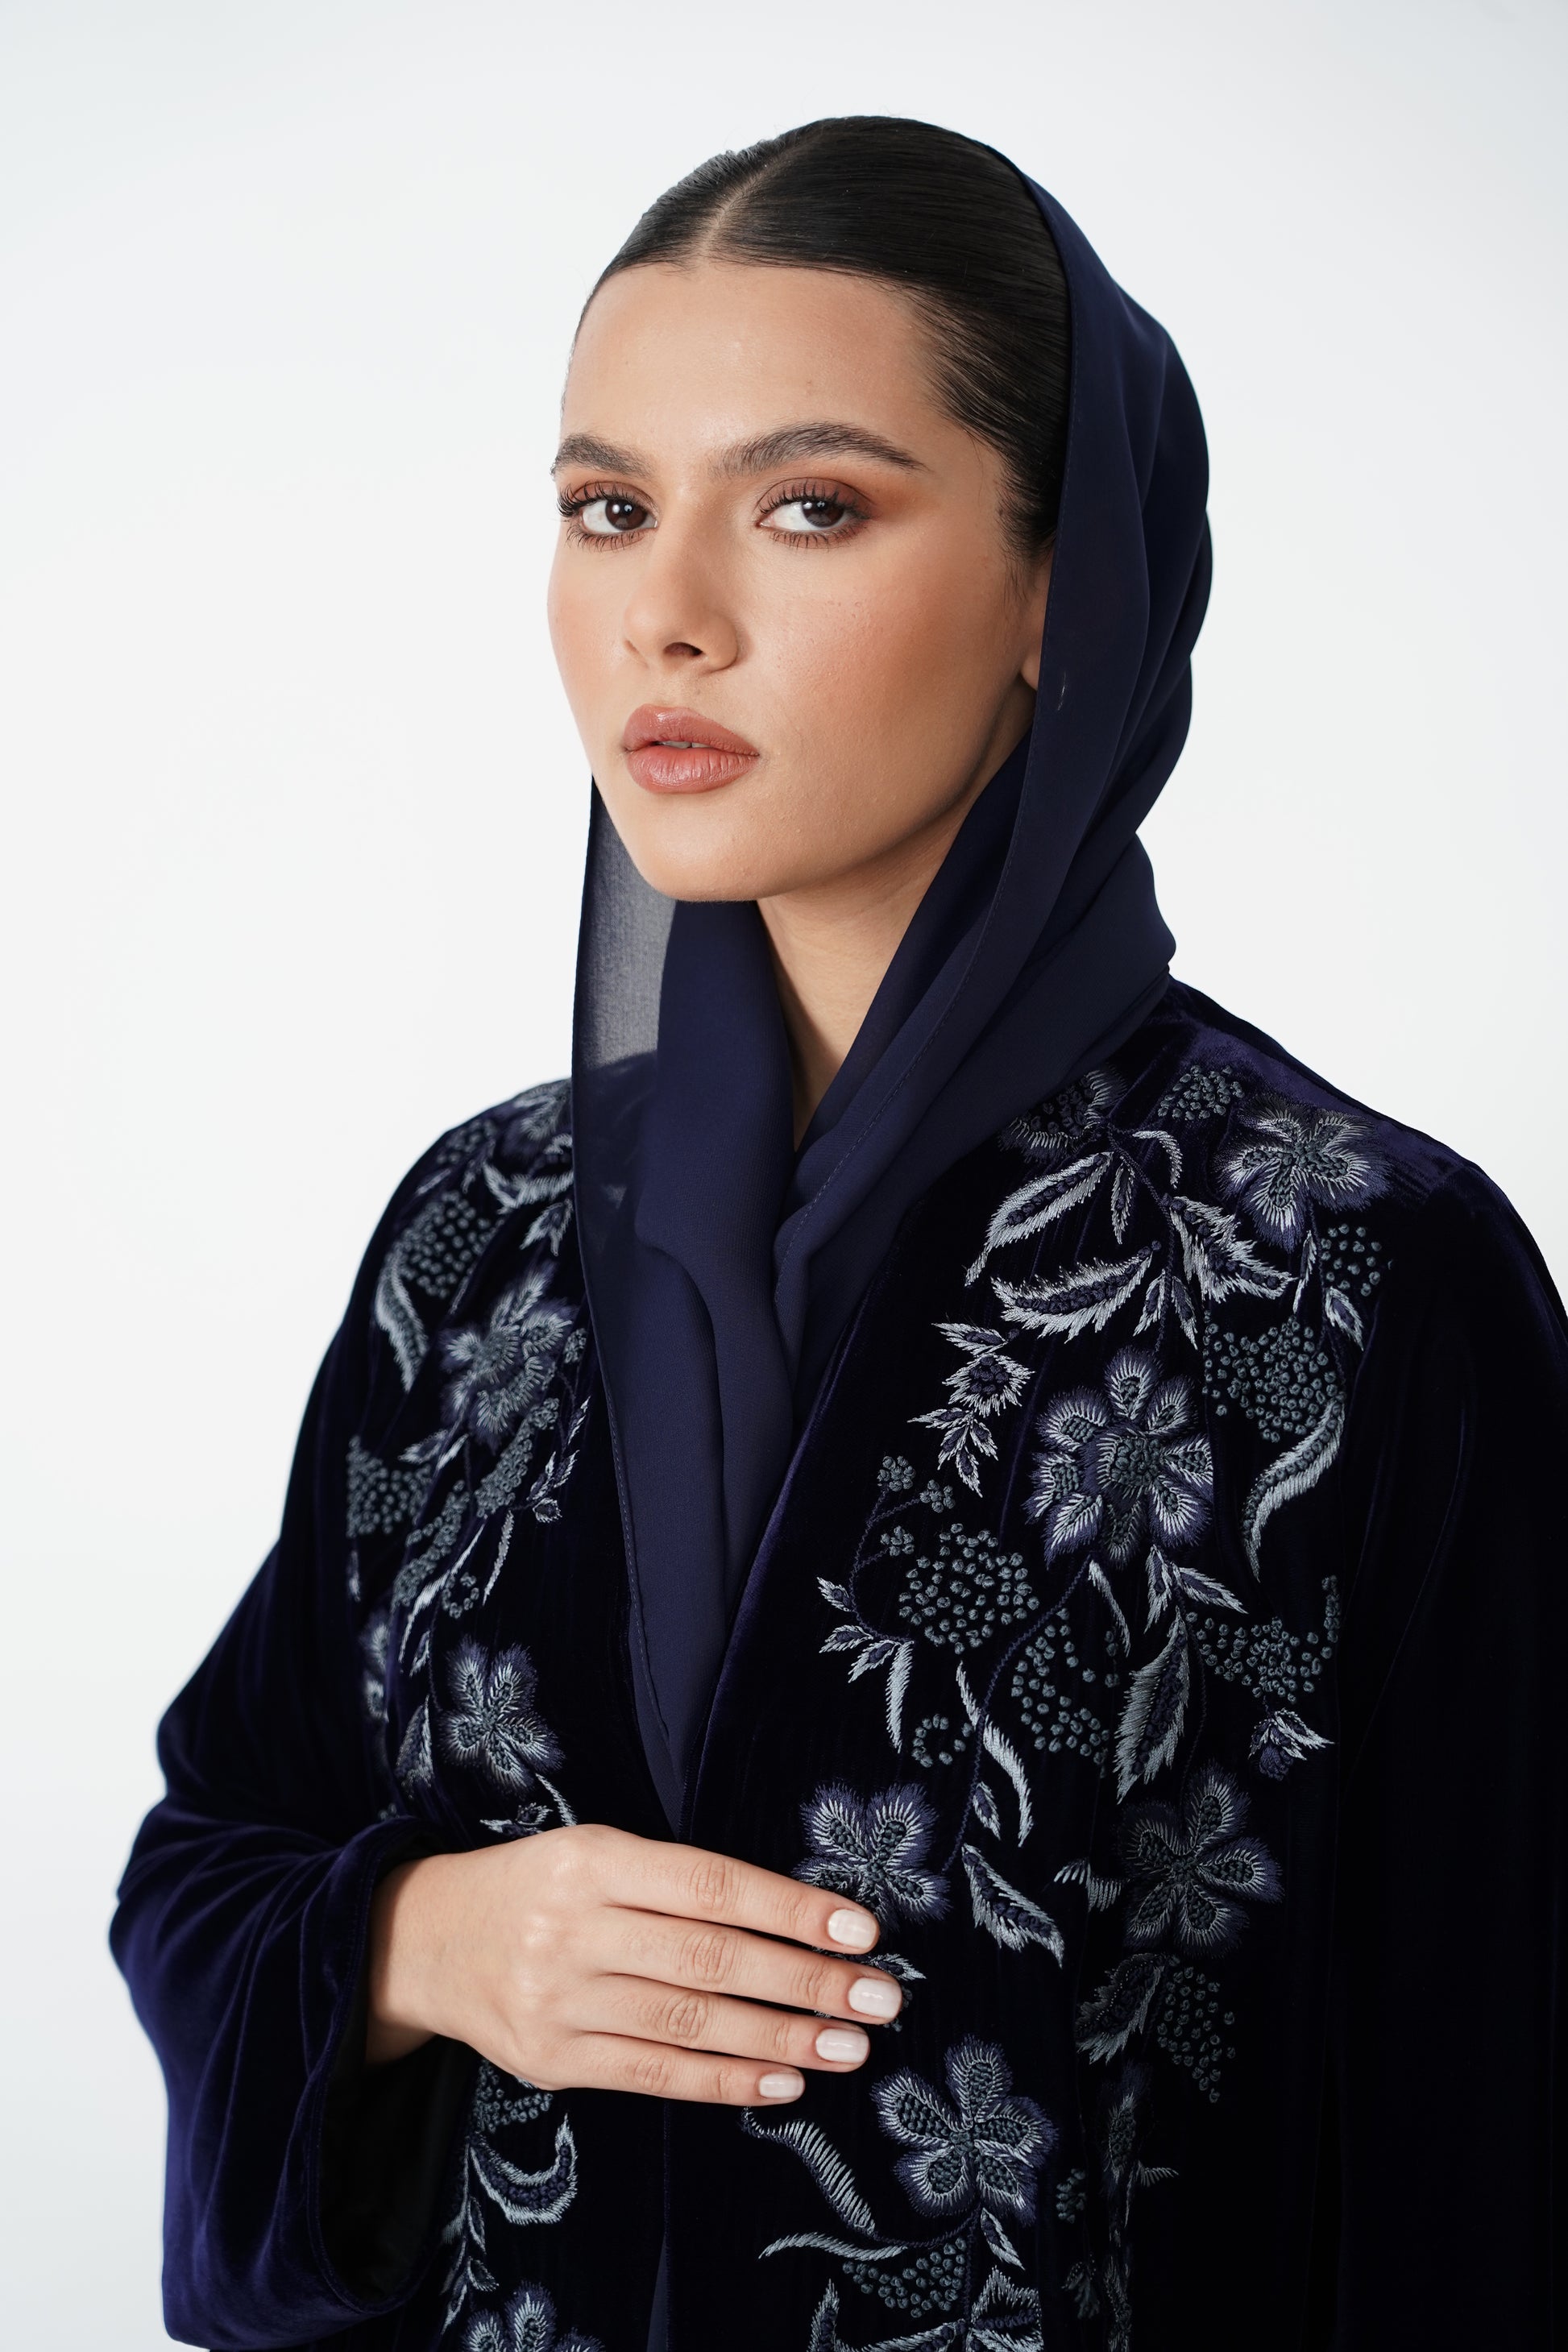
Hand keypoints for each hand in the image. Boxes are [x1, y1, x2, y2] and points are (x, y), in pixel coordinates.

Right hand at [365, 1822, 902, 2104]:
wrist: (428, 1940)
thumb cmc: (543, 1886)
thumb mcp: (600, 1852)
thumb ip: (682, 1883)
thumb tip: (799, 1924)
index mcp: (594, 1860)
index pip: (711, 1885)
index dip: (790, 1909)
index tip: (861, 1930)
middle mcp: (574, 1929)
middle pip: (711, 1961)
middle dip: (806, 1983)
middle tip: (879, 2000)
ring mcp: (558, 2001)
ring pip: (689, 2026)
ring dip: (781, 2040)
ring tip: (848, 2048)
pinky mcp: (551, 2061)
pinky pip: (652, 2076)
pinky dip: (723, 2082)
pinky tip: (782, 2083)